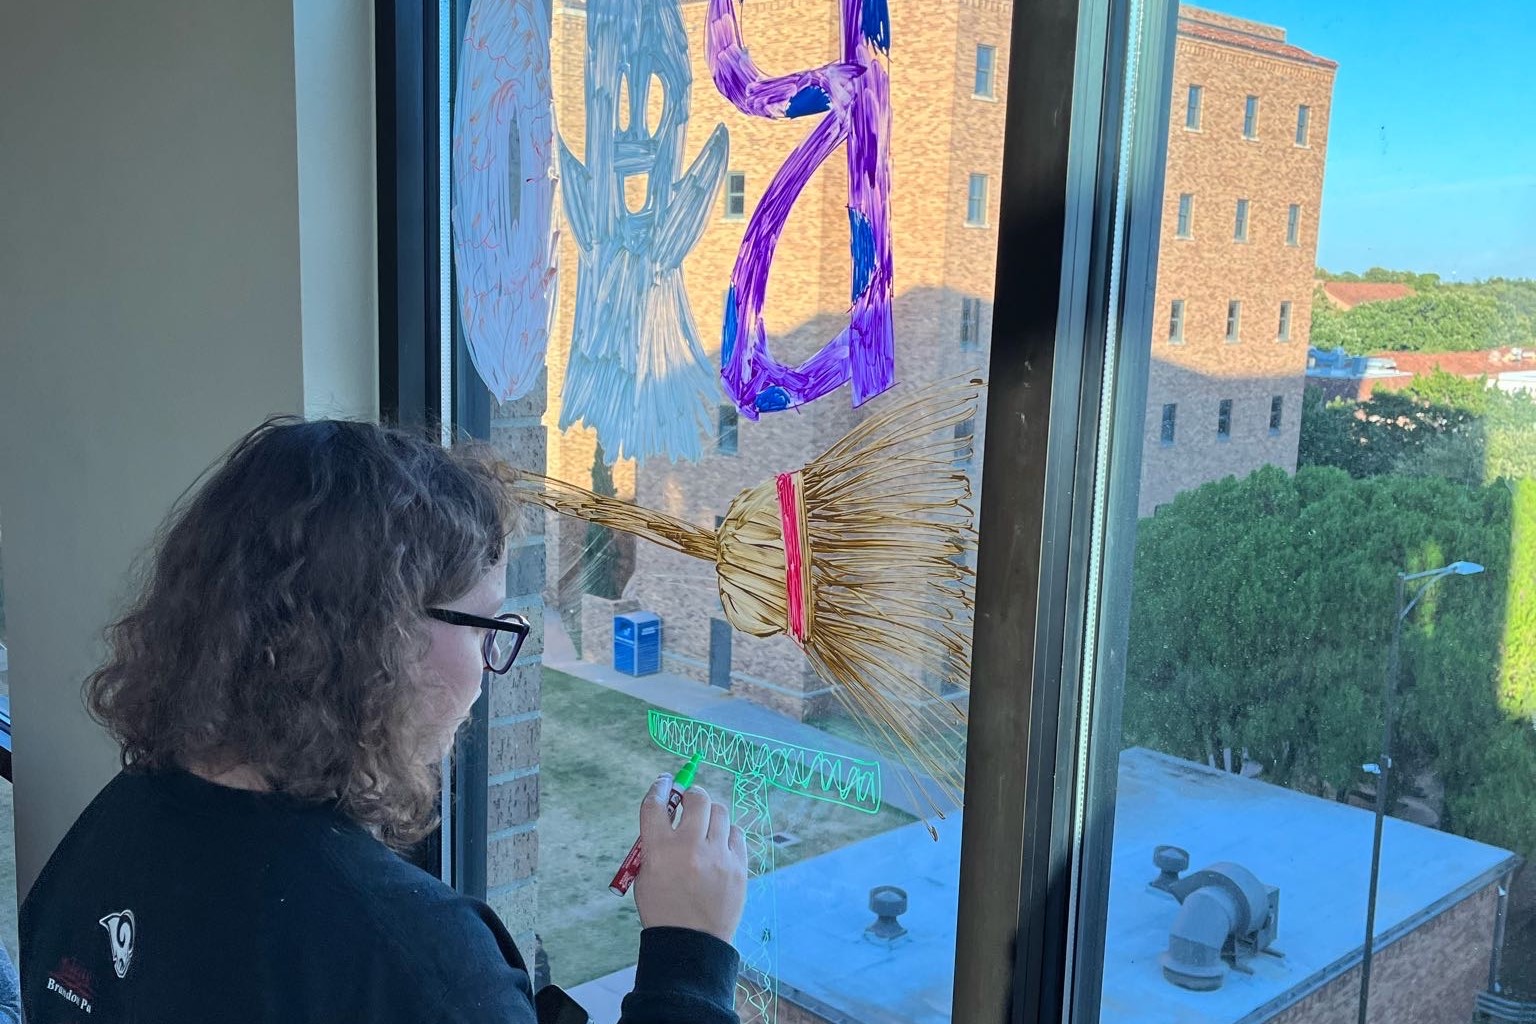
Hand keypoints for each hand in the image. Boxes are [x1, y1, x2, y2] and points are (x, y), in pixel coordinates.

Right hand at [632, 778, 747, 943]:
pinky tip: (721, 845)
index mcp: (659, 850)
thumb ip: (655, 846)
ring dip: (710, 815)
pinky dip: (727, 835)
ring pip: (719, 812)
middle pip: (696, 799)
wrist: (691, 943)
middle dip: (692, 796)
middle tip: (689, 804)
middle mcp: (690, 847)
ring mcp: (717, 856)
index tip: (665, 782)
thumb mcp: (645, 876)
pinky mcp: (738, 866)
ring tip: (706, 827)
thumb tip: (669, 817)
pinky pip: (737, 834)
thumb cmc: (663, 910)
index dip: (660, 788)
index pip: (657, 804)